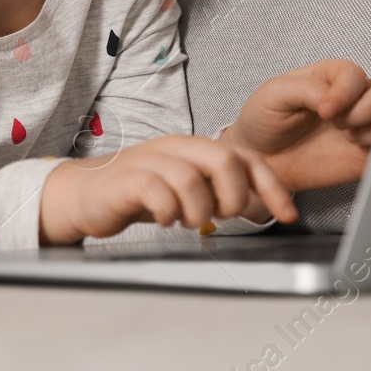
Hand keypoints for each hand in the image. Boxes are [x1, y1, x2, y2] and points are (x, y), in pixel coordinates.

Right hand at [39, 135, 298, 246]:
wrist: (82, 195)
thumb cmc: (136, 194)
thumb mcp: (184, 190)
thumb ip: (216, 191)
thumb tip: (257, 205)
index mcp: (193, 149)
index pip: (246, 158)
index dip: (272, 186)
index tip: (288, 214)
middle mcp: (174, 149)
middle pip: (223, 158)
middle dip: (234, 194)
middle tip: (222, 216)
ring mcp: (149, 161)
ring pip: (191, 179)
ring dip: (198, 210)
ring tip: (185, 220)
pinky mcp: (127, 180)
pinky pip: (158, 192)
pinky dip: (168, 213)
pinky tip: (163, 220)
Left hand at [222, 60, 370, 192]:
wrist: (260, 159)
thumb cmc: (264, 120)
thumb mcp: (274, 94)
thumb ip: (305, 88)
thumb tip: (333, 99)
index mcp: (330, 78)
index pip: (354, 75)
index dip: (346, 91)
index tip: (325, 110)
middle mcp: (351, 100)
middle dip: (370, 107)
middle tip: (341, 124)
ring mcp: (362, 126)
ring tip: (349, 138)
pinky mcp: (366, 154)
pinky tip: (358, 150)